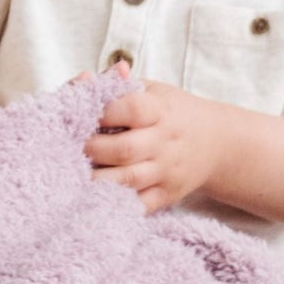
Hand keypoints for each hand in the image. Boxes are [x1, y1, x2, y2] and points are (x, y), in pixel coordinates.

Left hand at [83, 81, 220, 212]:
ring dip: (96, 179)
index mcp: (160, 110)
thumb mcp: (152, 90)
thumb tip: (84, 78)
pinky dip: (116, 205)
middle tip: (66, 148)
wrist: (217, 143)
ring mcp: (166, 171)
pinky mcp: (167, 195)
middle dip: (90, 149)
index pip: (129, 109)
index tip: (77, 113)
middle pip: (123, 149)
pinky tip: (94, 199)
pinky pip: (139, 205)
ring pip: (127, 180)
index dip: (100, 111)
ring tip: (71, 175)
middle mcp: (164, 142)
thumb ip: (117, 85)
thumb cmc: (173, 113)